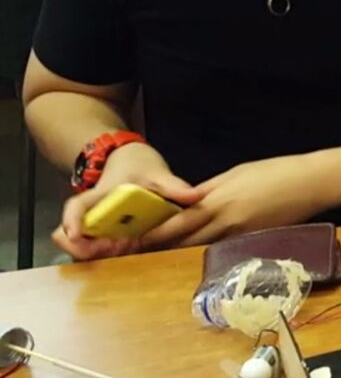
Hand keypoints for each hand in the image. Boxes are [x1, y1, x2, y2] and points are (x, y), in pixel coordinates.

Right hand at [54, 143, 201, 260]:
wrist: (129, 159)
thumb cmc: (138, 165)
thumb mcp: (156, 172)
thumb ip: (173, 185)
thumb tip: (196, 196)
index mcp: (100, 196)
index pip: (76, 207)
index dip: (71, 221)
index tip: (75, 234)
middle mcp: (91, 213)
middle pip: (70, 236)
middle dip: (87, 249)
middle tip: (115, 247)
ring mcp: (95, 225)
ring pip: (82, 246)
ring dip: (97, 254)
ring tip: (125, 249)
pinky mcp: (103, 233)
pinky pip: (97, 249)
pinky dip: (107, 254)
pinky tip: (130, 251)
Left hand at [141, 152, 340, 249]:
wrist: (311, 183)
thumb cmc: (275, 171)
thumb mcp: (236, 173)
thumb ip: (209, 191)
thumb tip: (187, 202)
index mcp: (218, 200)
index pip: (178, 221)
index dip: (154, 232)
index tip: (132, 238)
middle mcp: (225, 222)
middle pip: (184, 241)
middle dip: (160, 248)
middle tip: (136, 255)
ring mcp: (240, 235)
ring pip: (201, 249)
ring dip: (179, 253)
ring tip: (158, 257)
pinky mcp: (253, 242)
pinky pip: (223, 250)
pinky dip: (207, 252)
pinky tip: (196, 255)